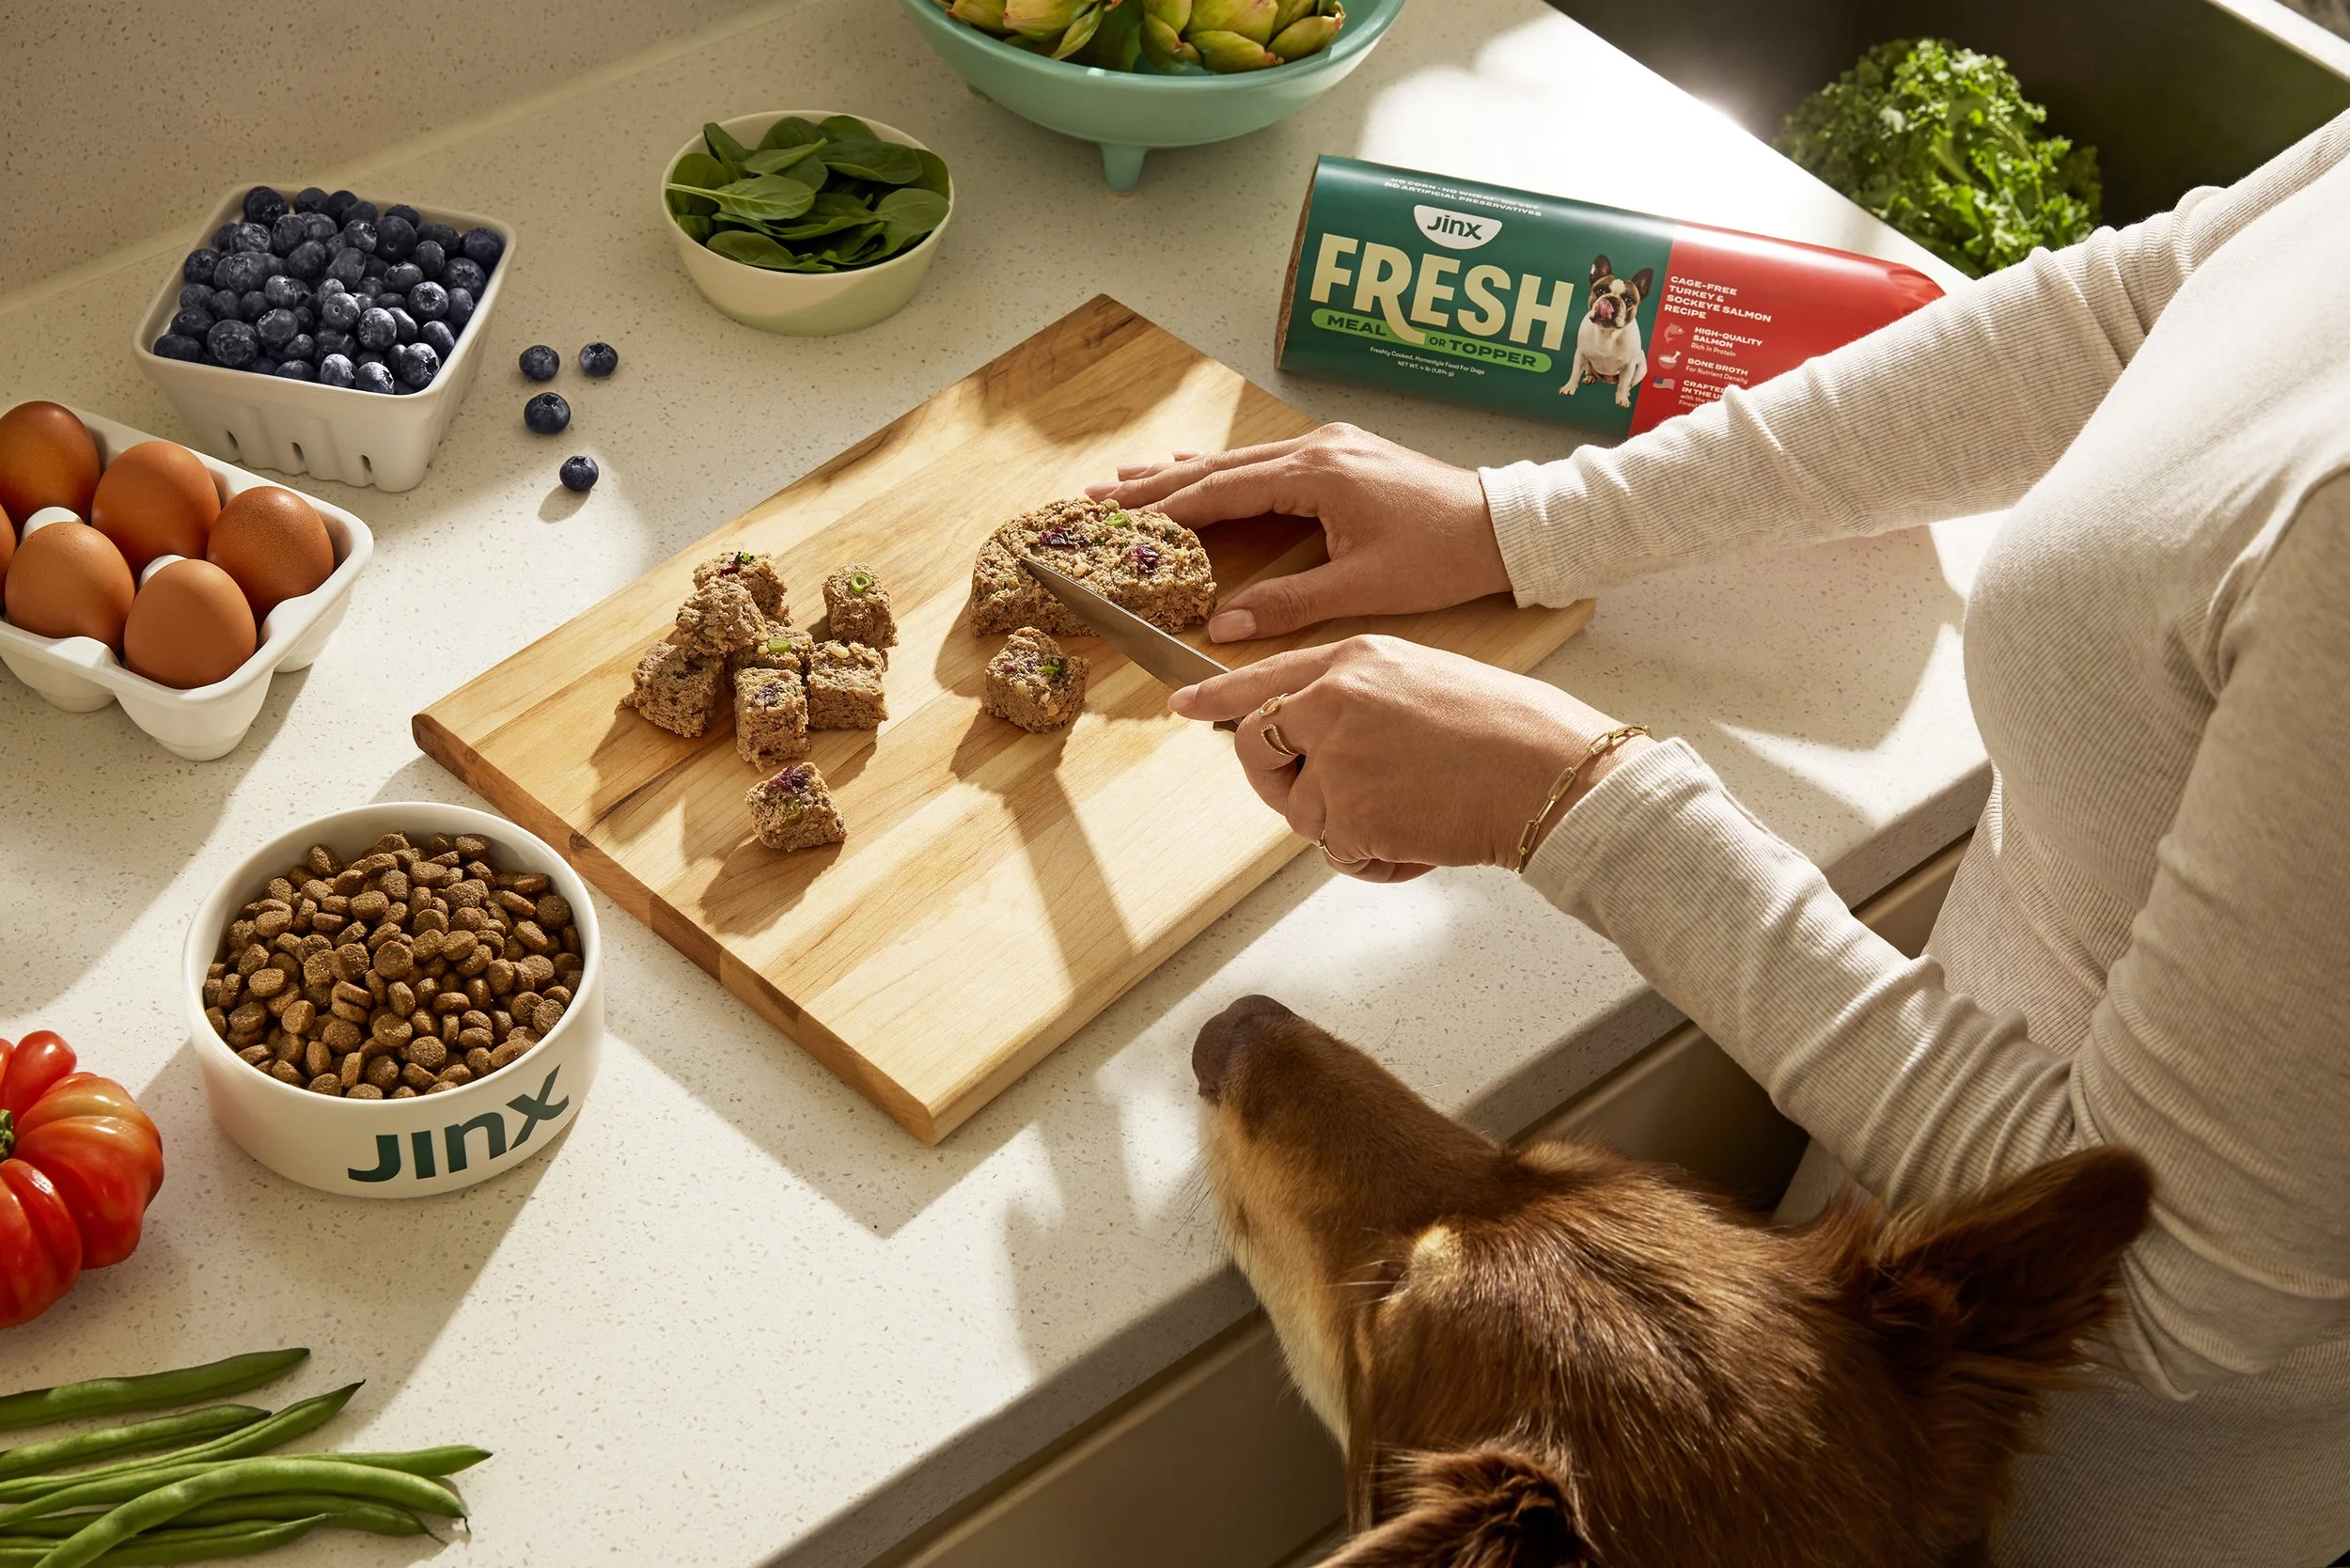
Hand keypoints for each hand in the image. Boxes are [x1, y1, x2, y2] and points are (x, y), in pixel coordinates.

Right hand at [1086, 423, 1510, 642]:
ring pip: (1240, 459)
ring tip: (1131, 480)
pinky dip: (1226, 468)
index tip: (1121, 521)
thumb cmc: (1442, 554)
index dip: (1168, 509)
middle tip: (1101, 495)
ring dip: (1185, 472)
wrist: (1504, 526)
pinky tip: (1200, 467)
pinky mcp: (1343, 455)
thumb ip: (1289, 602)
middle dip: (1159, 484)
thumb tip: (1224, 627)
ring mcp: (1331, 446)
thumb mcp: (1363, 586)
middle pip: (1220, 466)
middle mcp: (1318, 448)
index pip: (1224, 489)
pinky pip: (1266, 459)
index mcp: (1318, 473)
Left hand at [1170, 636, 1653, 878]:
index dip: (1218, 696)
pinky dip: (1374, 860)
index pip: (1264, 676)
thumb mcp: (1424, 679)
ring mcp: (1334, 758)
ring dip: (1346, 827)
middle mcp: (1331, 701)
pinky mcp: (1347, 813)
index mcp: (1354, 659)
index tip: (1182, 704)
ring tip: (1410, 815)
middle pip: (1255, 747)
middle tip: (1332, 801)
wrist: (1550, 772)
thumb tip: (1318, 732)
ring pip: (1300, 809)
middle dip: (1280, 782)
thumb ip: (1360, 696)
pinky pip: (1335, 851)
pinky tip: (1420, 842)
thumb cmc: (1510, 729)